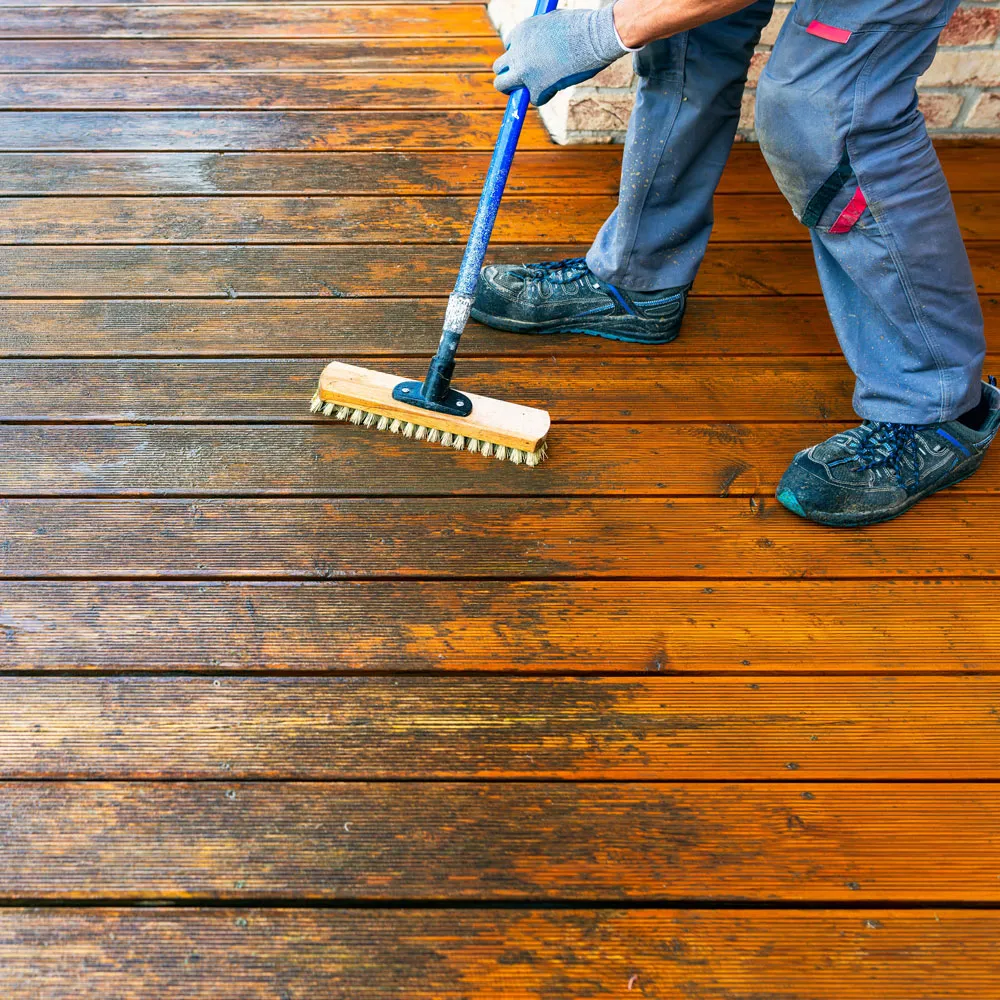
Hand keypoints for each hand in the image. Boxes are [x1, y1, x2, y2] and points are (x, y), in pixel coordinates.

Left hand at [492, 5, 626, 106]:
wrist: (594, 37)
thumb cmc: (582, 27)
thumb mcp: (553, 23)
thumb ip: (540, 37)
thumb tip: (541, 49)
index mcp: (521, 31)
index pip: (510, 47)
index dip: (520, 56)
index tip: (530, 61)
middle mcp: (517, 51)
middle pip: (499, 67)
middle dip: (509, 74)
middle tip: (520, 82)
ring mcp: (524, 71)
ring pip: (502, 85)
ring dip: (514, 90)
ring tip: (530, 91)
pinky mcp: (535, 88)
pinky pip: (533, 99)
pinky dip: (544, 97)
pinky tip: (557, 88)